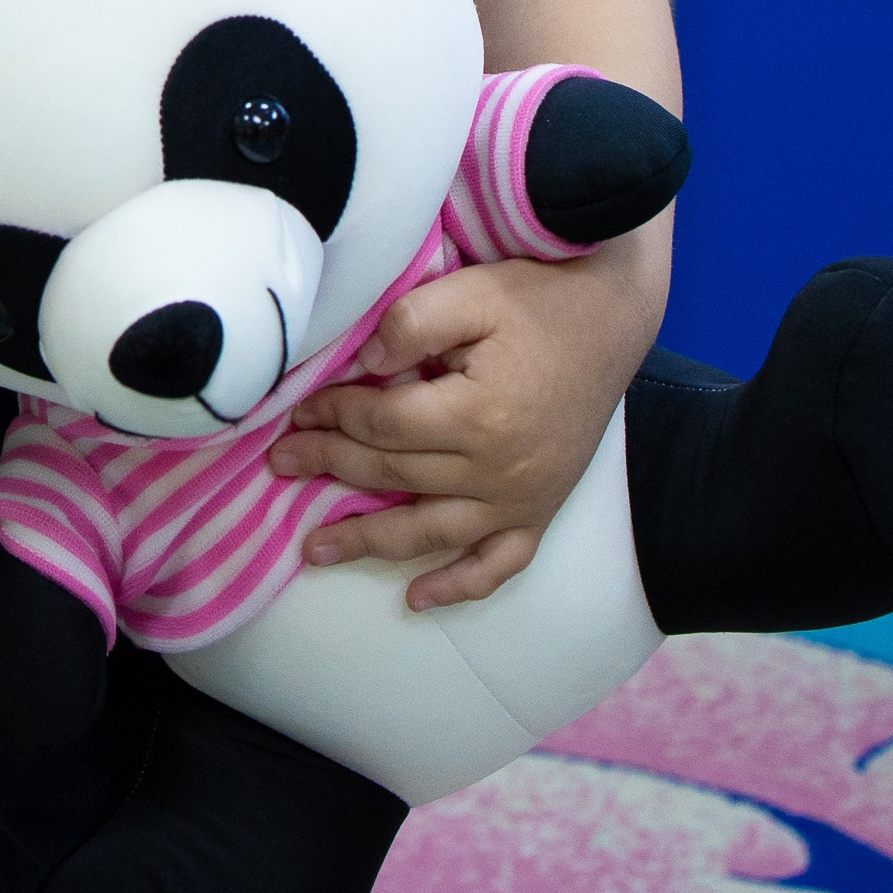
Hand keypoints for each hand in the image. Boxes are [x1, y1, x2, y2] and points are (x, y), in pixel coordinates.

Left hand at [267, 247, 661, 608]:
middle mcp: (499, 469)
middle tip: (280, 464)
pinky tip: (417, 601)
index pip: (381, 425)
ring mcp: (523, 498)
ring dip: (369, 542)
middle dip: (329, 467)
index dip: (333, 415)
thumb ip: (410, 325)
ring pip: (431, 532)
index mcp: (477, 415)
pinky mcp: (542, 510)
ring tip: (314, 551)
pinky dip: (459, 586)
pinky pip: (499, 564)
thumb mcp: (472, 291)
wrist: (613, 318)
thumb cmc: (540, 299)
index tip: (298, 410)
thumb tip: (360, 365)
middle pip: (394, 475)